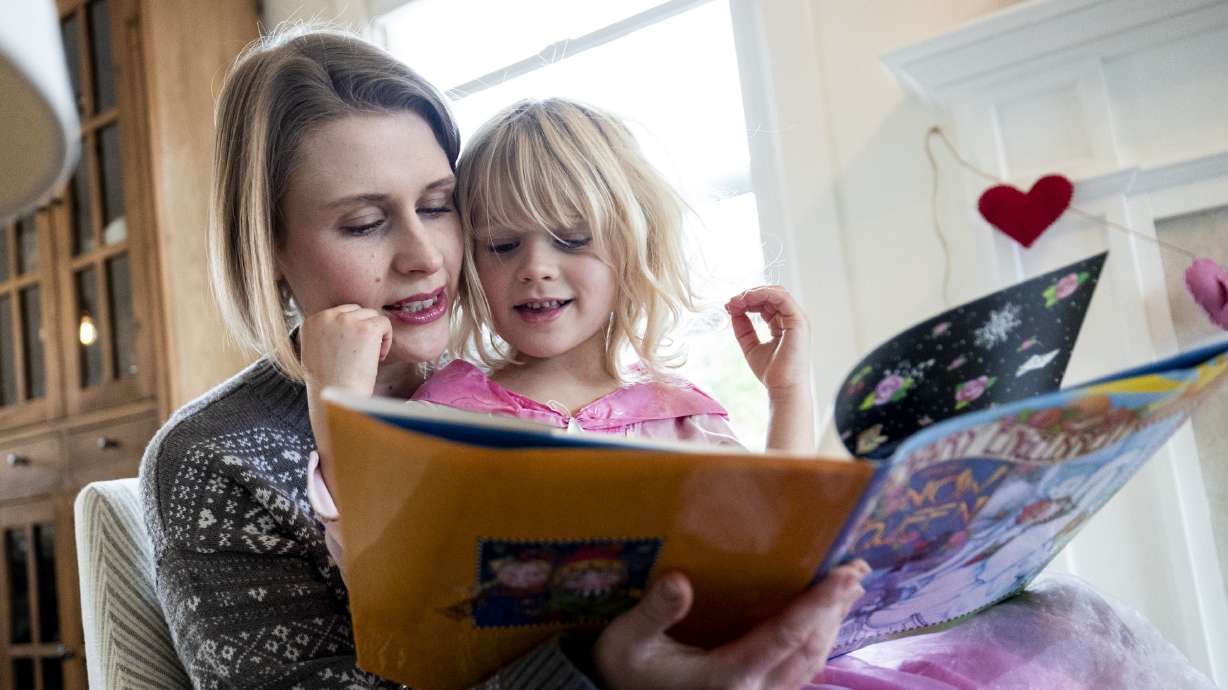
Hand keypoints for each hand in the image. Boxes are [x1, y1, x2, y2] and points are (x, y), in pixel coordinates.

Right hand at [300, 305, 390, 493]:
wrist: (336, 396)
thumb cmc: (328, 383)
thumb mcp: (315, 352)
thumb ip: (325, 335)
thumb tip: (344, 328)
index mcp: (311, 321)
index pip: (339, 312)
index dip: (351, 330)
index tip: (352, 350)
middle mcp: (327, 316)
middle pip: (357, 310)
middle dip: (364, 329)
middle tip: (364, 354)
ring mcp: (347, 320)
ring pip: (372, 315)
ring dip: (376, 335)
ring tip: (371, 357)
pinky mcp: (367, 328)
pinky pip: (384, 323)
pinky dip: (387, 339)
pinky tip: (379, 357)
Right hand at [593, 561, 868, 689]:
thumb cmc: (624, 673)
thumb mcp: (627, 643)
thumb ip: (654, 613)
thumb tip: (680, 581)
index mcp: (725, 677)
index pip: (783, 636)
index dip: (816, 606)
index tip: (843, 577)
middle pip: (809, 648)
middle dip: (835, 608)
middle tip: (856, 569)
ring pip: (810, 662)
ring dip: (831, 624)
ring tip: (848, 589)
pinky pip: (800, 670)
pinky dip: (816, 641)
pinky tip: (821, 621)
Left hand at [726, 286, 810, 399]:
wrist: (782, 387)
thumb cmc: (771, 372)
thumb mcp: (750, 346)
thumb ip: (743, 328)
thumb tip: (734, 311)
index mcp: (783, 325)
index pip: (766, 303)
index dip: (747, 301)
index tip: (729, 307)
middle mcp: (792, 319)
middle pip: (770, 295)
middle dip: (748, 295)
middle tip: (730, 303)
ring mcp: (797, 319)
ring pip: (776, 292)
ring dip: (753, 293)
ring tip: (736, 301)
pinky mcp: (798, 320)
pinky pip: (781, 297)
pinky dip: (762, 294)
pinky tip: (746, 300)